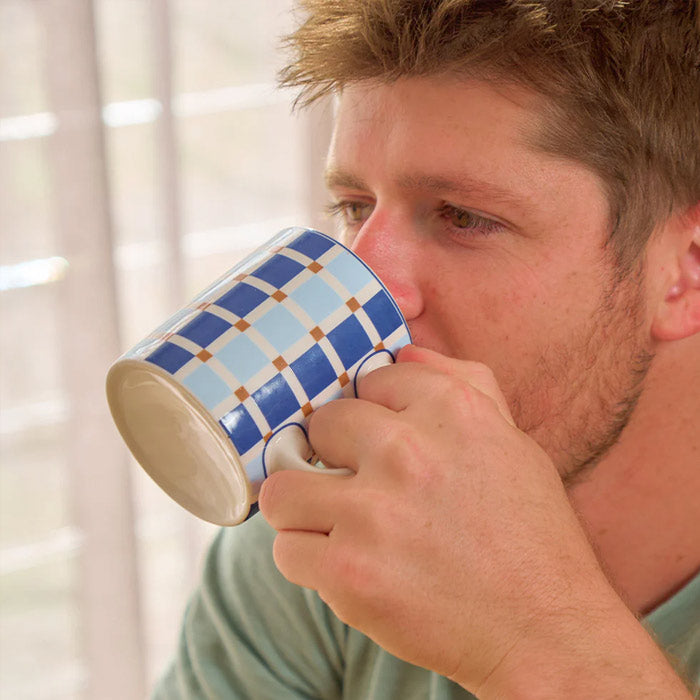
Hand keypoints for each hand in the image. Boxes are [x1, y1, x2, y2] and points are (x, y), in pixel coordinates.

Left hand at [258, 346, 685, 696]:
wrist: (547, 633)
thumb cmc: (531, 536)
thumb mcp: (512, 441)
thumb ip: (462, 383)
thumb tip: (403, 349)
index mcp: (451, 411)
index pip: (369, 381)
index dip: (371, 414)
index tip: (379, 443)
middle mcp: (408, 451)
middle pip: (320, 425)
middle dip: (333, 456)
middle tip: (358, 486)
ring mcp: (373, 512)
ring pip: (283, 486)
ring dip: (303, 506)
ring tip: (334, 525)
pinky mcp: (348, 572)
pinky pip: (285, 548)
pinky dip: (307, 559)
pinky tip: (343, 567)